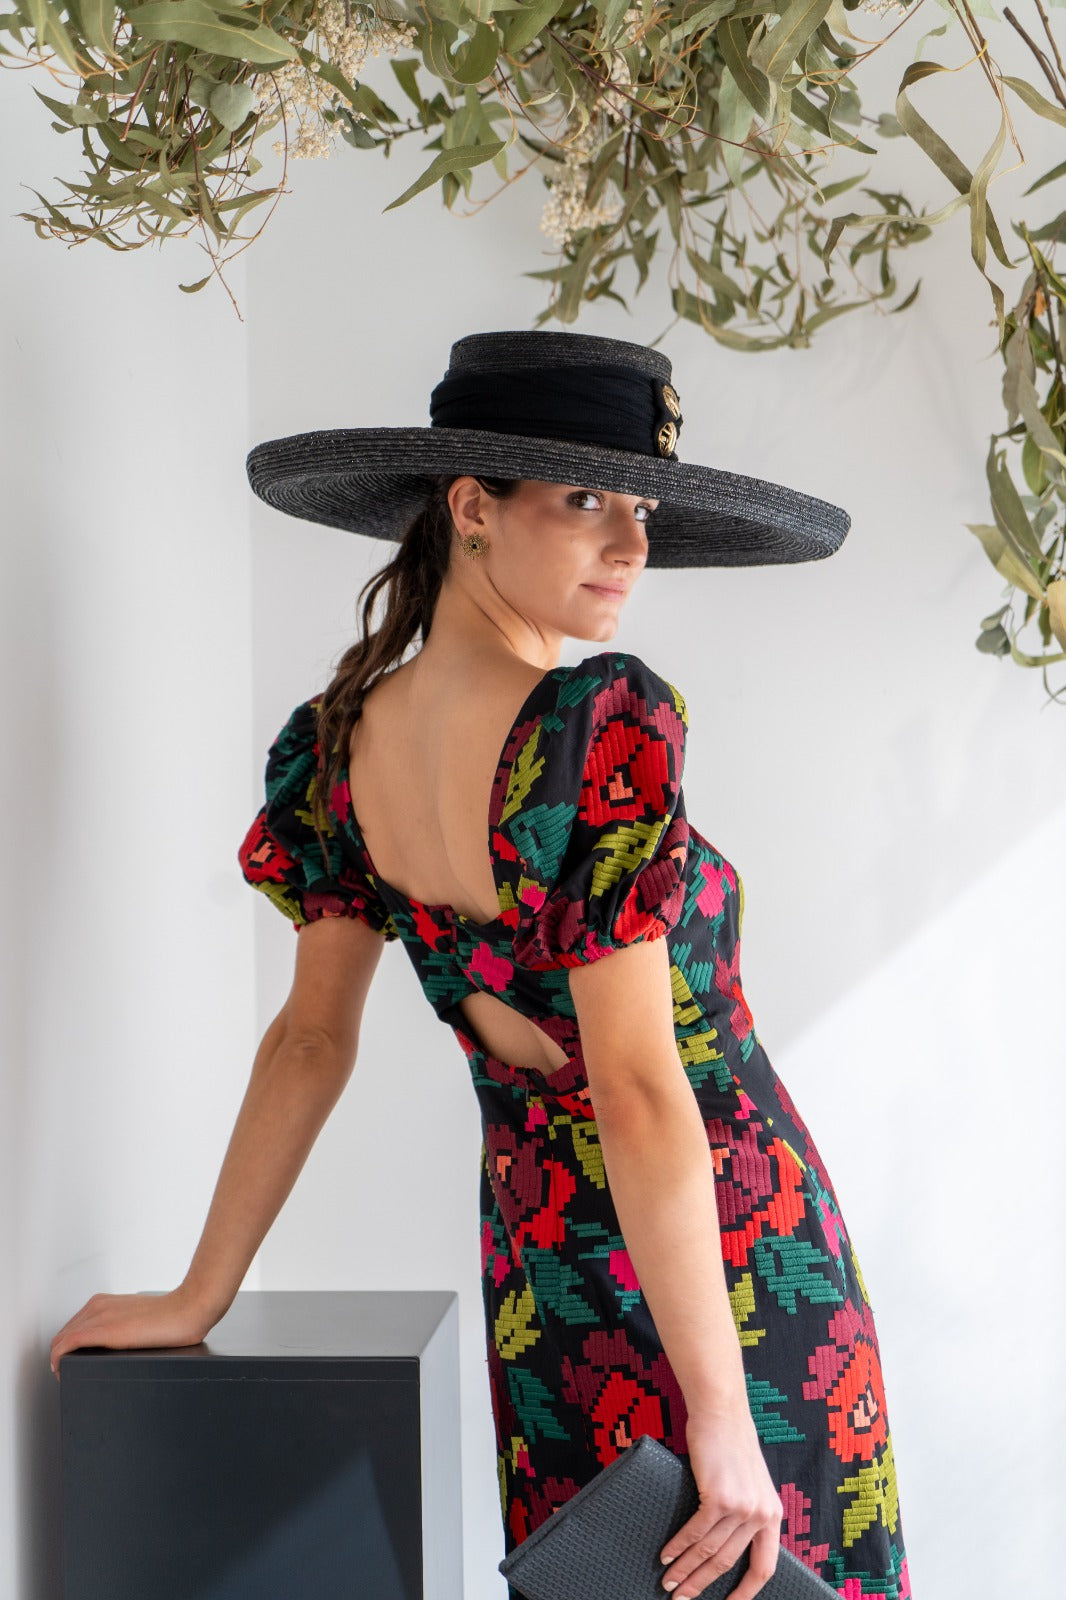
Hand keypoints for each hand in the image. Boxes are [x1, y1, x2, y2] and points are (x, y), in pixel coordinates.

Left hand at [49, 1287, 218, 1380]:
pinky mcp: (104, 1330)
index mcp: (105, 1302)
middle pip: (64, 1333)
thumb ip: (122, 1325)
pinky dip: (58, 1358)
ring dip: (59, 1358)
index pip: (73, 1326)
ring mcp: (100, 1316)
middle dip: (60, 1354)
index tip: (72, 1361)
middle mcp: (98, 1305)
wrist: (189, 1309)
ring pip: (62, 1339)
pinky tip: (62, 1369)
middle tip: (67, 1372)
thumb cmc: (173, 1317)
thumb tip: (119, 1345)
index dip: (67, 1346)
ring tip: (67, 1374)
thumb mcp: (138, 1318)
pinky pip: (67, 1343)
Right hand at [657, 1406, 783, 1599]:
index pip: (764, 1567)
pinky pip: (696, 1531)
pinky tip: (667, 1555)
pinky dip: (679, 1546)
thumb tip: (727, 1544)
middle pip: (729, 1563)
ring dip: (686, 1569)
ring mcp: (741, 1506)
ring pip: (709, 1550)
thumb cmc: (731, 1445)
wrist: (722, 1412)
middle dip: (702, 1584)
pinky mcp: (719, 1496)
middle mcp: (761, 1514)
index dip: (746, 1592)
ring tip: (669, 1582)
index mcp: (772, 1515)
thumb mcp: (751, 1483)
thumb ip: (747, 1512)